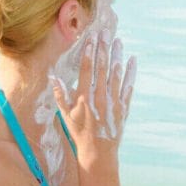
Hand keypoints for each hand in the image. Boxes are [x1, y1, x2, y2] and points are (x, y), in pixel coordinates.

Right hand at [53, 34, 136, 159]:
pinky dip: (131, 73)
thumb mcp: (65, 115)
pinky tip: (132, 60)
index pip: (87, 70)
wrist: (98, 152)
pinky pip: (128, 86)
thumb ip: (60, 95)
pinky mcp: (124, 107)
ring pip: (116, 74)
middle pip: (102, 68)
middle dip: (104, 48)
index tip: (91, 38)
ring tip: (118, 40)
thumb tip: (53, 76)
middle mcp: (100, 98)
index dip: (89, 53)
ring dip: (117, 56)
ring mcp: (113, 102)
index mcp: (84, 98)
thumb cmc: (79, 132)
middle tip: (105, 32)